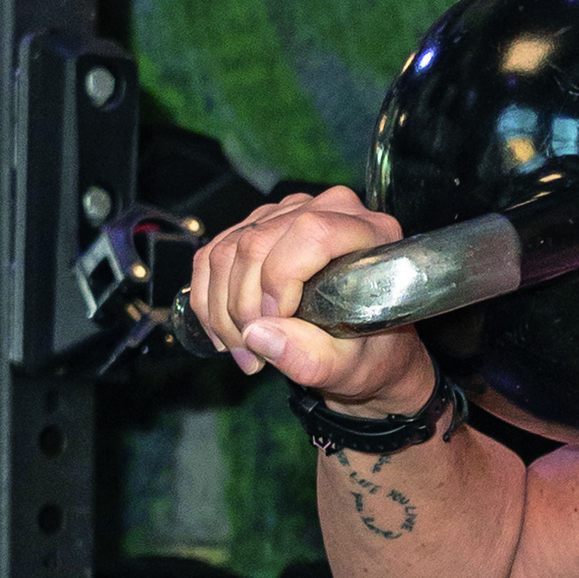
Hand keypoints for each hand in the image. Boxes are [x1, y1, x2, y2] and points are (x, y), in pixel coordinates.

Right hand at [184, 187, 431, 409]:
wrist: (360, 349)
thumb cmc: (366, 352)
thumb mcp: (349, 367)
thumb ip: (310, 358)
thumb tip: (257, 336)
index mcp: (369, 233)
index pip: (313, 233)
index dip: (282, 278)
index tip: (278, 320)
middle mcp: (329, 210)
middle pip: (258, 242)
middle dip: (243, 305)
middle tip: (253, 351)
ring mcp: (289, 213)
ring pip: (228, 250)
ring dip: (222, 308)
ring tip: (243, 348)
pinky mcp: (259, 224)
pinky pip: (212, 254)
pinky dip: (208, 299)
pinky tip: (226, 332)